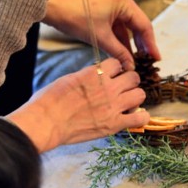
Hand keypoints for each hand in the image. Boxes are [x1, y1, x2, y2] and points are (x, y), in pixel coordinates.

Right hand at [6, 59, 147, 151]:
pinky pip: (140, 118)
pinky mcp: (114, 124)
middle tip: (122, 89)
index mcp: (94, 74)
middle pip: (134, 77)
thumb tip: (97, 75)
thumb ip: (87, 76)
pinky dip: (141, 117)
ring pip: (140, 94)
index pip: (117, 63)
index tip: (112, 76)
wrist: (46, 122)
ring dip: (135, 97)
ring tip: (127, 103)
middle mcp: (107, 87)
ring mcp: (113, 106)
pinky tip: (134, 117)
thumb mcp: (68, 79)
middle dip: (129, 82)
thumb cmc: (49, 101)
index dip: (116, 69)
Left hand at [43, 0, 161, 70]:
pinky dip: (120, 38)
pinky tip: (123, 52)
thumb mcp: (100, 38)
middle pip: (138, 25)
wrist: (51, 6)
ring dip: (130, 43)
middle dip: (142, 44)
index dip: (151, 44)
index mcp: (124, 2)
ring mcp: (113, 2)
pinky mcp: (104, 7)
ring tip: (136, 59)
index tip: (156, 59)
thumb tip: (131, 67)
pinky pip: (117, 25)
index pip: (144, 26)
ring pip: (127, 27)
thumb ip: (119, 53)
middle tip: (149, 61)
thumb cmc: (74, 17)